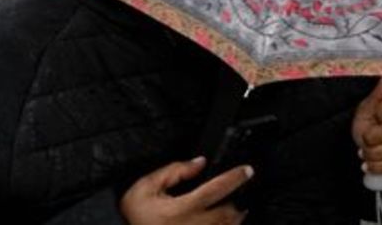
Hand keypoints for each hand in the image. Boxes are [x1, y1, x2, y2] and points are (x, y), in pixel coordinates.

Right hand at [119, 157, 250, 224]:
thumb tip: (200, 163)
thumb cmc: (134, 217)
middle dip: (238, 199)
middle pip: (230, 212)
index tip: (247, 170)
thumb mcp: (146, 188)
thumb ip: (174, 171)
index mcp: (181, 210)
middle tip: (241, 188)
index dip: (235, 177)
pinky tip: (223, 219)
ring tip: (233, 204)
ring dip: (236, 215)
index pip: (217, 189)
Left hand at [350, 77, 381, 176]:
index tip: (369, 121)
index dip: (381, 114)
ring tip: (365, 157)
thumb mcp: (368, 107)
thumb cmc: (372, 120)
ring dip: (379, 158)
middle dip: (376, 142)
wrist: (378, 139)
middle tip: (363, 146)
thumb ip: (377, 94)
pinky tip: (373, 167)